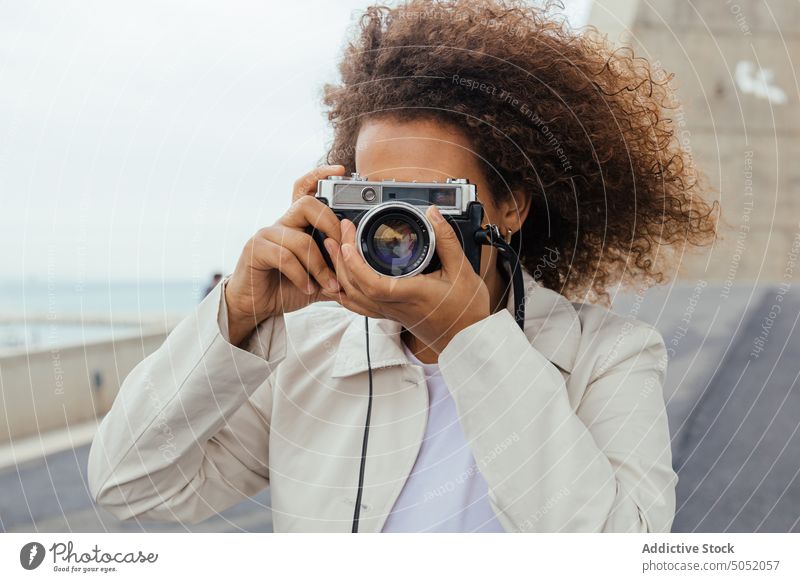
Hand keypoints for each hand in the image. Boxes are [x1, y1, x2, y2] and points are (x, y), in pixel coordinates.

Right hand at [224, 165, 344, 345]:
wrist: (256, 306)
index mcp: (297, 224)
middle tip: (341, 249)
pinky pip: (286, 256)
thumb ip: (336, 269)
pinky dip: (302, 276)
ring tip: (330, 286)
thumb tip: (361, 266)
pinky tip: (308, 289)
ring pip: (301, 239)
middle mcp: (282, 223)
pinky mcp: (255, 249)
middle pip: (307, 205)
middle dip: (331, 225)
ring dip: (321, 266)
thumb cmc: (286, 288)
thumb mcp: (319, 278)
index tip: (339, 170)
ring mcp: (267, 234)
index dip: (319, 174)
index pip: (305, 189)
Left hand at [321, 204, 490, 353]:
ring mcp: (391, 313)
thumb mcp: (462, 270)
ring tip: (334, 249)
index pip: (373, 284)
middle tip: (339, 233)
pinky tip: (340, 280)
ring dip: (339, 273)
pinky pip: (360, 307)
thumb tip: (433, 214)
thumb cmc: (467, 309)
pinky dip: (345, 293)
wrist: (468, 338)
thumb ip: (446, 240)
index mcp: (411, 294)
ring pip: (354, 299)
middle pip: (355, 288)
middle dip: (342, 259)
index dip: (355, 264)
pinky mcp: (392, 316)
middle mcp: (396, 306)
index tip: (348, 242)